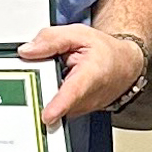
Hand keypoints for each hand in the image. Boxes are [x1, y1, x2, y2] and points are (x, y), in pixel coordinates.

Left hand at [20, 22, 145, 125]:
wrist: (124, 67)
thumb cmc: (105, 52)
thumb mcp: (79, 34)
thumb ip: (51, 39)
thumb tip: (27, 51)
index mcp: (90, 75)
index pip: (74, 92)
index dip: (59, 105)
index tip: (47, 116)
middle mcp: (86, 99)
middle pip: (52, 97)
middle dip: (39, 83)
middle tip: (44, 65)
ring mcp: (79, 109)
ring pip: (50, 101)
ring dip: (45, 87)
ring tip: (59, 70)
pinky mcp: (73, 113)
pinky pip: (53, 105)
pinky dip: (50, 93)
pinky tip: (59, 81)